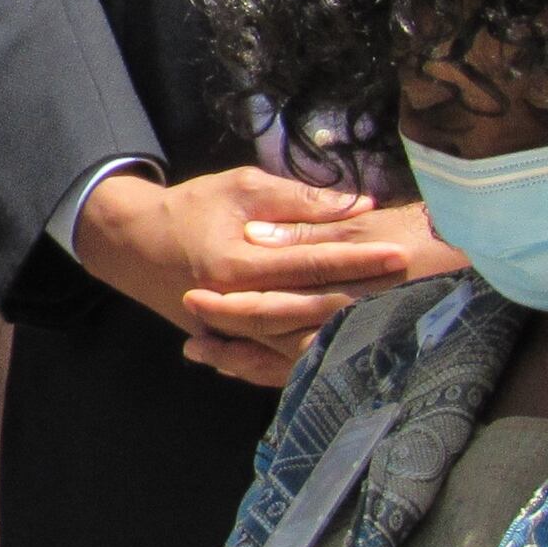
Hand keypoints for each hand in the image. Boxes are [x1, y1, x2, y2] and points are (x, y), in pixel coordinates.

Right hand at [75, 167, 461, 383]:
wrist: (134, 245)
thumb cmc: (191, 209)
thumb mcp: (239, 188)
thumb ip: (298, 198)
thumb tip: (358, 205)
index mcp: (237, 264)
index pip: (310, 263)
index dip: (356, 258)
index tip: (399, 252)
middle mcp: (238, 306)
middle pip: (314, 309)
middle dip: (366, 297)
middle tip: (413, 289)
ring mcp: (235, 332)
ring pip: (300, 341)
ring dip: (347, 332)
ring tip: (394, 320)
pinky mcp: (235, 344)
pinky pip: (280, 358)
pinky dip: (315, 354)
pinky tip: (353, 351)